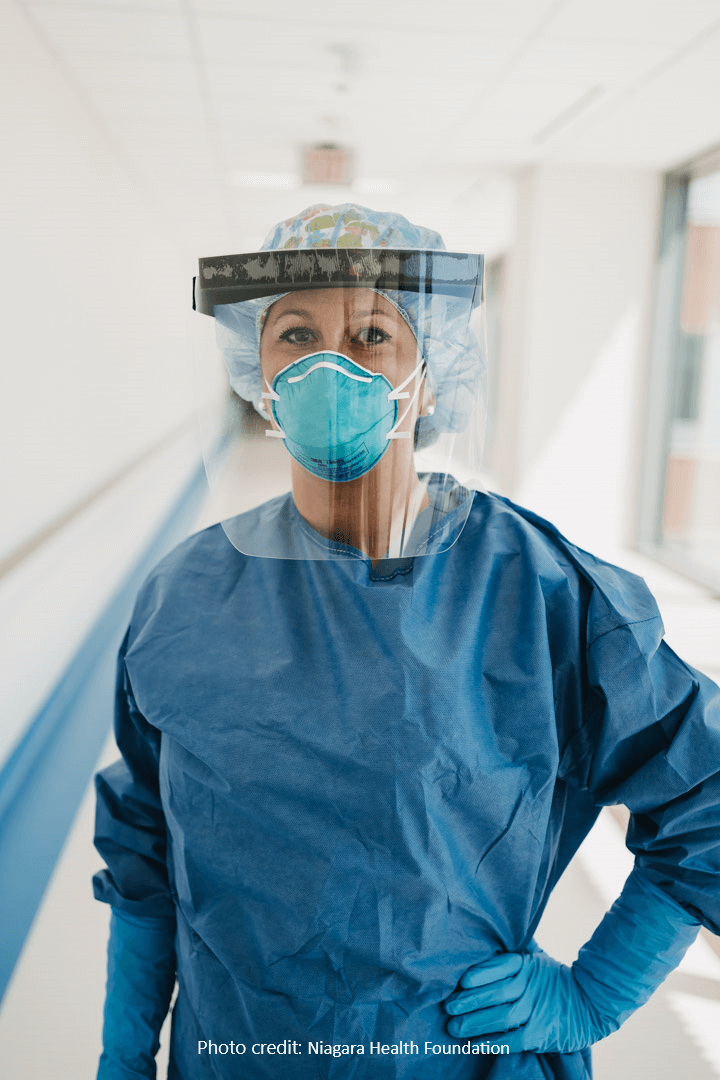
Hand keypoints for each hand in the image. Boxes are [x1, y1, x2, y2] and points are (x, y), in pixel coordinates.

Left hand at [444, 950, 607, 1053]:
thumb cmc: (554, 978)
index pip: (502, 965)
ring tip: (454, 1027)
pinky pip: (514, 1040)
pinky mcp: (541, 1034)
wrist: (590, 1004)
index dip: (481, 973)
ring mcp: (536, 1011)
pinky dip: (494, 1043)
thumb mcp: (536, 957)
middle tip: (448, 1007)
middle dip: (470, 1001)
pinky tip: (475, 1044)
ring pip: (502, 1017)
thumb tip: (488, 928)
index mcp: (527, 965)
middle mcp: (530, 986)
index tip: (462, 980)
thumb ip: (514, 947)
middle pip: (497, 993)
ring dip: (476, 1023)